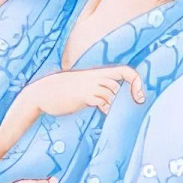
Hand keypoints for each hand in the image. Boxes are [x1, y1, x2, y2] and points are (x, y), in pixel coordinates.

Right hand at [31, 65, 145, 117]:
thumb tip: (111, 104)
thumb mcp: (83, 86)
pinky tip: (101, 111)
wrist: (42, 92)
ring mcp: (90, 86)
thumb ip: (98, 90)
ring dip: (110, 105)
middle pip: (118, 87)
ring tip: (101, 108)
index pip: (125, 71)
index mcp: (97, 73)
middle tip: (114, 107)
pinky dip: (105, 109)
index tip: (139, 97)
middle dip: (119, 100)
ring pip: (111, 95)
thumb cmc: (63, 92)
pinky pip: (102, 102)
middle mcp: (95, 77)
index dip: (136, 82)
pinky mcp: (84, 95)